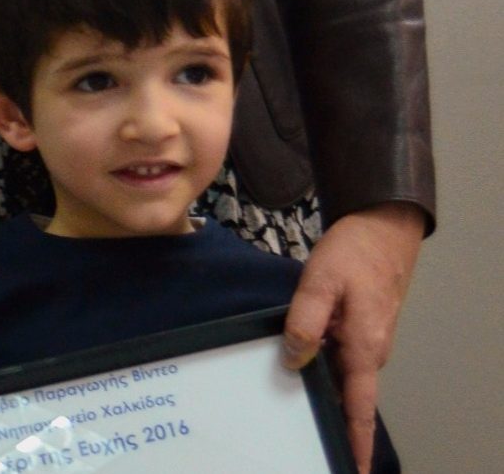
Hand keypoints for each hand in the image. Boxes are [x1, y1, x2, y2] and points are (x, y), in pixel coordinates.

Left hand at [281, 202, 424, 473]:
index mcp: (365, 347)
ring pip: (341, 375)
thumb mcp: (319, 284)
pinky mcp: (361, 329)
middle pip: (348, 396)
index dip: (357, 439)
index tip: (356, 468)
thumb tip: (294, 360)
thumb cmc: (354, 253)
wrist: (383, 227)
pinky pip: (340, 357)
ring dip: (322, 388)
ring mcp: (368, 341)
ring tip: (293, 406)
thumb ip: (304, 324)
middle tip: (301, 435)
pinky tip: (300, 364)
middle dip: (331, 418)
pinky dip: (322, 365)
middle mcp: (372, 351)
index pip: (360, 405)